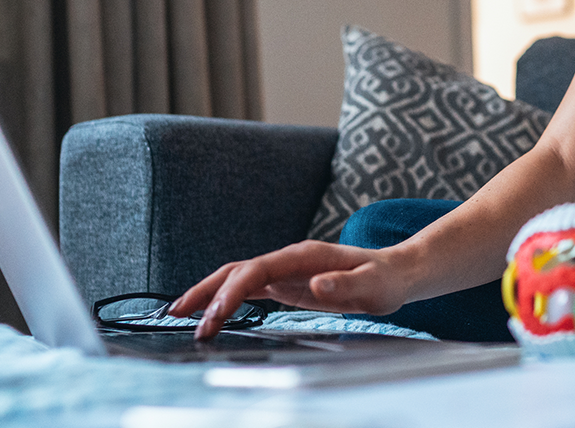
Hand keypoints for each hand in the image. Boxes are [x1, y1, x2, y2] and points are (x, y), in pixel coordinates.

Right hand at [168, 241, 412, 338]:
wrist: (396, 272)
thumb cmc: (386, 280)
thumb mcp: (373, 286)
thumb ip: (345, 286)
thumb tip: (315, 286)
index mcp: (305, 256)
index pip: (257, 270)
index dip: (232, 292)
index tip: (214, 317)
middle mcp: (290, 260)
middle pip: (238, 270)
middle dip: (206, 291)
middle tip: (178, 317)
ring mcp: (286, 271)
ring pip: (238, 278)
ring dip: (209, 293)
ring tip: (178, 314)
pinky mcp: (287, 284)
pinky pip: (248, 289)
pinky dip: (225, 299)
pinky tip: (210, 313)